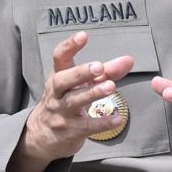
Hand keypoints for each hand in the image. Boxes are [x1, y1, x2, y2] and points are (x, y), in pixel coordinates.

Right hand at [8, 31, 133, 171]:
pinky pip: (86, 126)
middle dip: (80, 73)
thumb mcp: (82, 84)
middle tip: (99, 66)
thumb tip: (129, 60)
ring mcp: (61, 113)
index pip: (59, 57)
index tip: (83, 36)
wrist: (42, 135)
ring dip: (93, 93)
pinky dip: (102, 123)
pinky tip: (117, 118)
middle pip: (63, 80)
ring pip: (74, 101)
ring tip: (111, 86)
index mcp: (58, 76)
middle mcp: (56, 93)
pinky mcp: (70, 131)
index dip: (69, 46)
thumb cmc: (66, 101)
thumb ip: (106, 72)